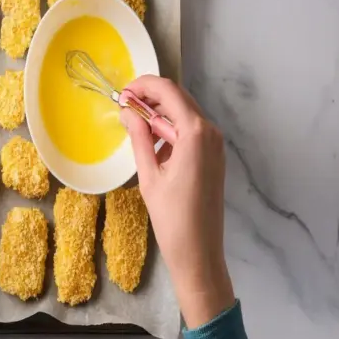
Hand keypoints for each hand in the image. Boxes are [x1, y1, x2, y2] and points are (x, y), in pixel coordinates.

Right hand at [121, 76, 234, 328]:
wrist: (199, 252)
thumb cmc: (171, 217)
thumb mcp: (149, 175)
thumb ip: (139, 137)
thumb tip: (128, 111)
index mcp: (194, 133)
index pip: (168, 92)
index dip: (143, 85)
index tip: (122, 92)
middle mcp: (210, 132)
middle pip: (179, 99)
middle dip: (151, 97)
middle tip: (124, 106)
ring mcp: (216, 144)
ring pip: (185, 114)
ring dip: (160, 113)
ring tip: (134, 125)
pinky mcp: (214, 156)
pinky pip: (191, 131)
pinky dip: (171, 130)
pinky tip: (153, 144)